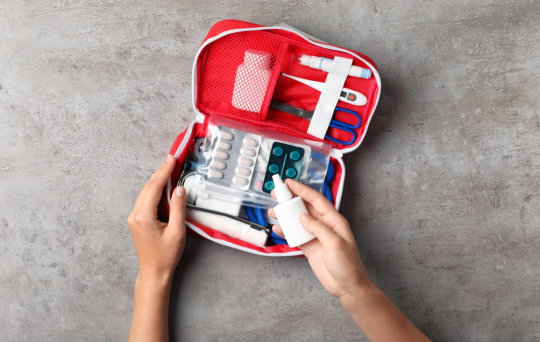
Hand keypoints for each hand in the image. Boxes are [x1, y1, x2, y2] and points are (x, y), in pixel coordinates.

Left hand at [127, 154, 185, 281]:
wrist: (154, 271)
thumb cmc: (166, 255)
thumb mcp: (177, 231)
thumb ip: (177, 208)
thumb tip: (179, 189)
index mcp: (144, 217)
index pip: (154, 188)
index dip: (163, 172)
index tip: (171, 159)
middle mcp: (135, 215)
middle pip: (148, 187)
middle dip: (160, 172)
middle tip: (172, 159)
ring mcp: (134, 217)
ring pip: (146, 192)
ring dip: (158, 181)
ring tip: (170, 169)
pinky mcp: (137, 220)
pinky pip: (146, 199)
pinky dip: (155, 190)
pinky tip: (164, 186)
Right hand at [269, 179, 371, 300]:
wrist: (347, 287)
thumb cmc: (348, 265)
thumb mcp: (334, 244)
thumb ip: (318, 228)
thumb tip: (302, 217)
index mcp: (335, 220)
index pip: (316, 200)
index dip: (302, 190)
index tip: (289, 183)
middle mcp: (325, 225)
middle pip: (305, 207)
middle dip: (291, 199)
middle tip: (276, 193)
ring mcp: (316, 236)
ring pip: (298, 220)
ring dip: (286, 215)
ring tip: (273, 211)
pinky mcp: (310, 247)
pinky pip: (295, 235)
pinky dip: (286, 231)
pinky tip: (278, 228)